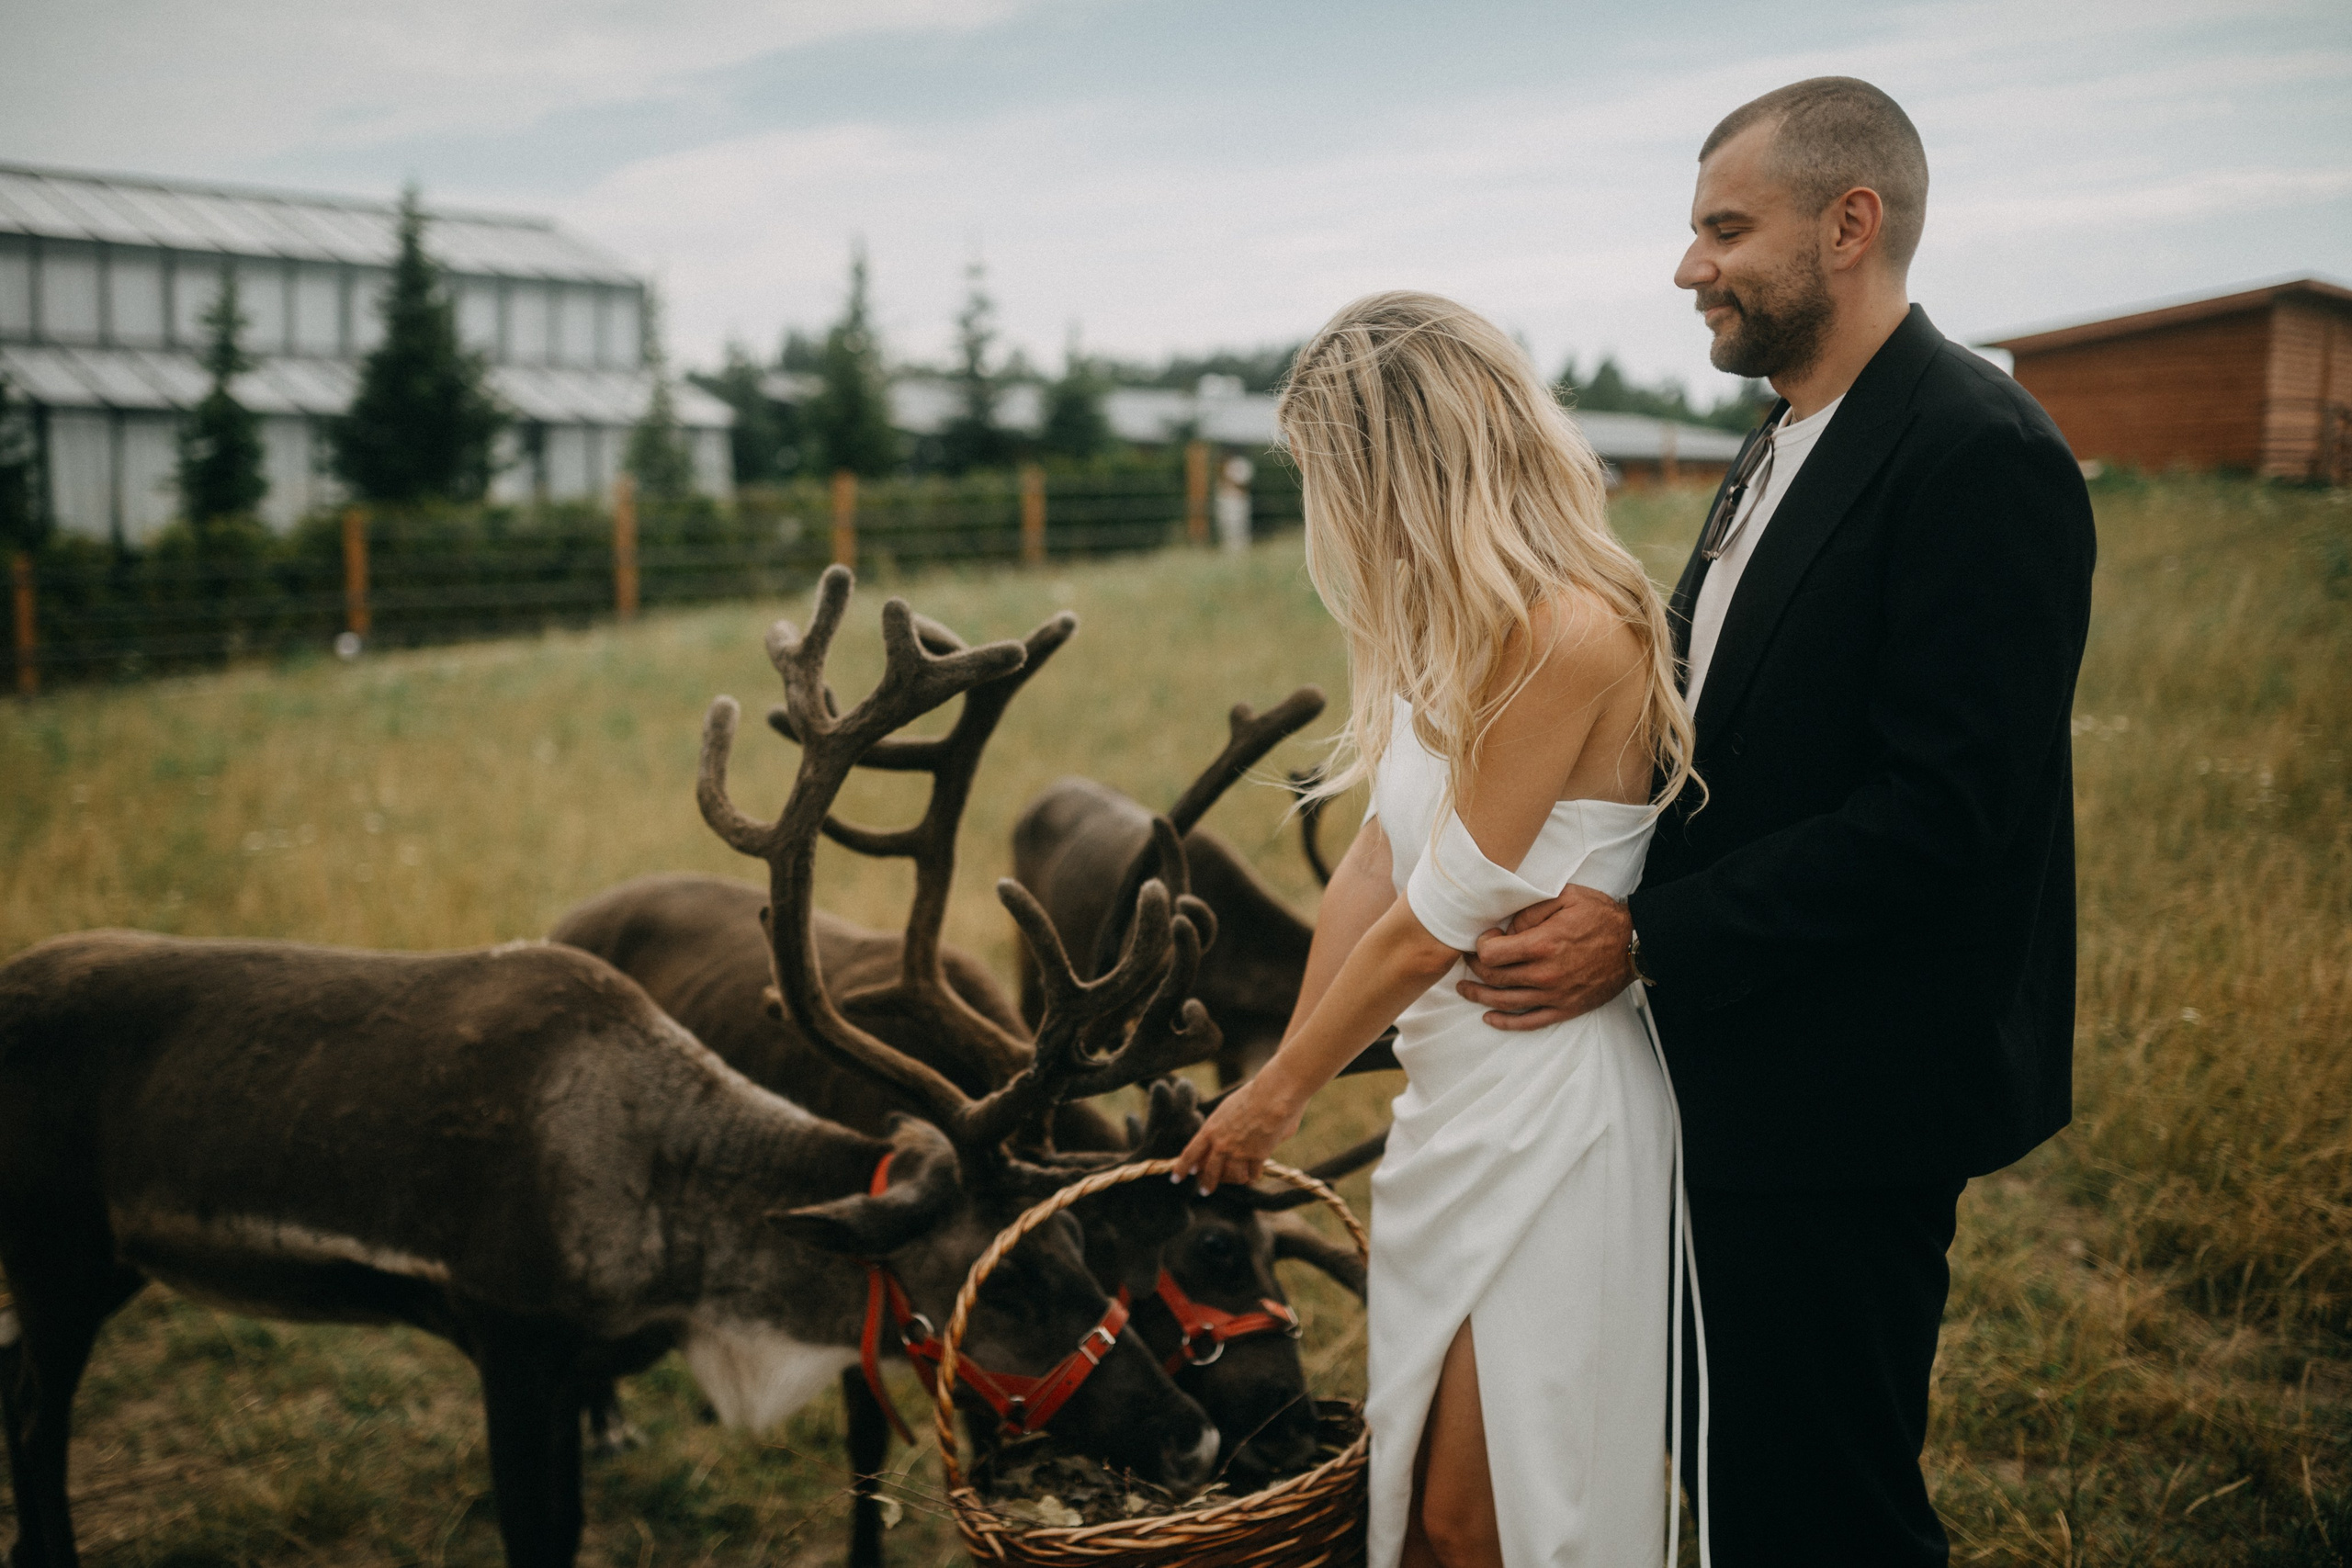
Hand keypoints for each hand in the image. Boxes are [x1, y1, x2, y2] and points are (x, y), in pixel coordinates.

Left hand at [1171, 1074, 1304, 1194]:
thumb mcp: (1227, 1109)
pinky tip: (1254, 1176)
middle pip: (1209, 1172)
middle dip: (1206, 1184)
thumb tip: (1224, 1138)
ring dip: (1235, 1180)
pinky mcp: (1257, 1158)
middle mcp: (1221, 1145)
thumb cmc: (1253, 1095)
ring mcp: (1239, 1153)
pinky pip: (1253, 1175)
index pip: (1190, 1154)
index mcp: (1210, 1130)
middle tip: (1205, 1191)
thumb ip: (1223, 1127)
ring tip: (1239, 1181)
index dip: (1181, 1168)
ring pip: (1233, 1177)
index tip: (1176, 1178)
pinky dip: (1253, 1176)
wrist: (1272, 1095)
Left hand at [1456, 886, 1632, 1029]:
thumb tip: (1509, 927)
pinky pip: (1529, 1022)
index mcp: (1542, 945)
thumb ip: (1532, 909)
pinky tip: (1489, 1019)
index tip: (1485, 939)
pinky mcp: (1566, 1009)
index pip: (1491, 954)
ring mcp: (1555, 995)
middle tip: (1470, 960)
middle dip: (1476, 968)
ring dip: (1480, 996)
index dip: (1481, 945)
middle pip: (1494, 978)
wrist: (1635, 944)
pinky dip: (1506, 1023)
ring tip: (1465, 990)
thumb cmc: (1601, 917)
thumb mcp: (1566, 896)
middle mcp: (1544, 974)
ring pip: (1505, 1002)